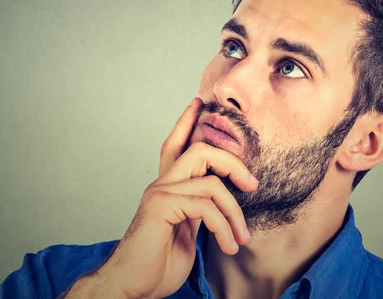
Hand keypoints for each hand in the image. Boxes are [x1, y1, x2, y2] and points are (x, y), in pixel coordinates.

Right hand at [68, 98, 258, 298]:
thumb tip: (222, 201)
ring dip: (235, 214)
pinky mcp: (161, 207)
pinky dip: (225, 226)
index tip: (198, 103)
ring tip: (241, 239)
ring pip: (211, 183)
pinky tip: (228, 245)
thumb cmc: (157, 263)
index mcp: (167, 189)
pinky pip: (206, 205)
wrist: (131, 286)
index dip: (186, 123)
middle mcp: (161, 185)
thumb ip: (198, 211)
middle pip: (199, 151)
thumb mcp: (185, 232)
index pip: (174, 146)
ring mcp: (160, 193)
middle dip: (232, 162)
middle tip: (252, 184)